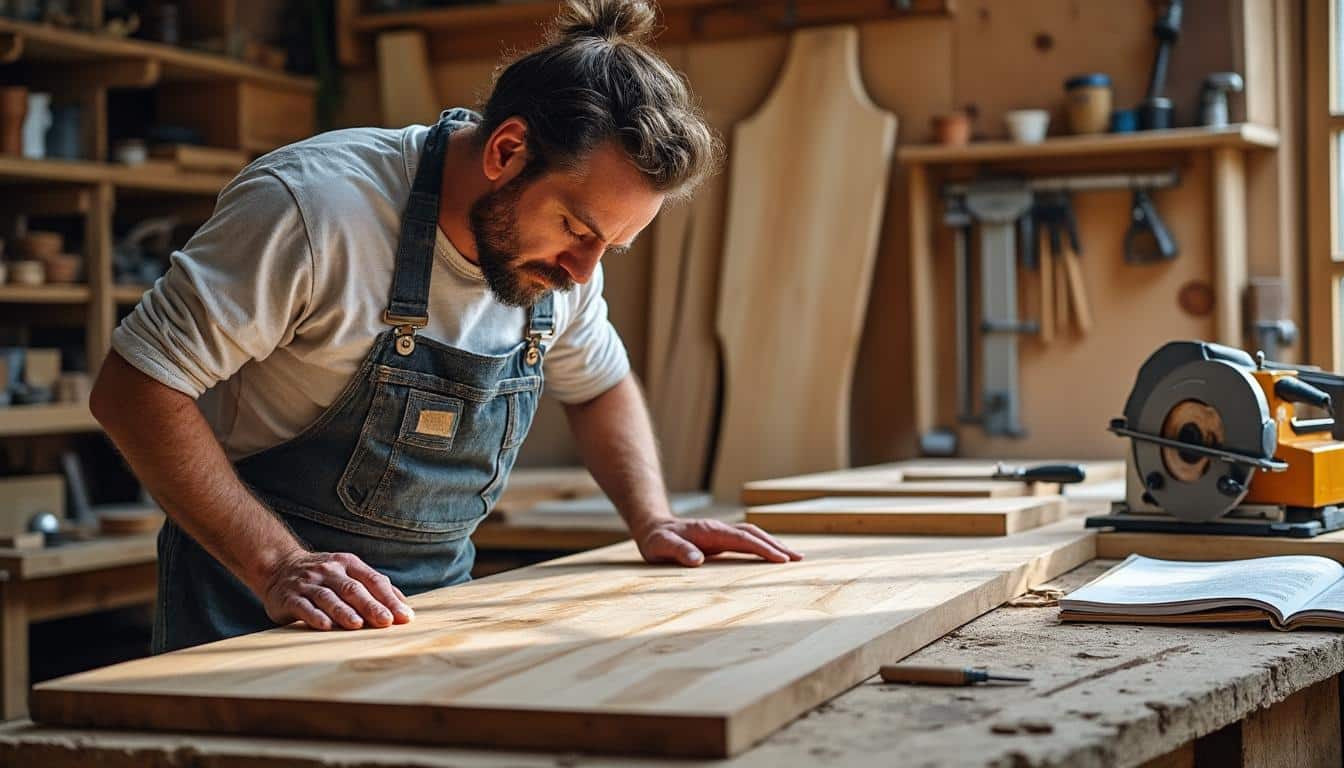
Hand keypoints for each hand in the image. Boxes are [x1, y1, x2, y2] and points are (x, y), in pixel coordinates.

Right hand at [261, 550, 414, 630]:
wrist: (278, 566)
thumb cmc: (324, 575)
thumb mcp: (349, 572)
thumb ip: (374, 586)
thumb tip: (404, 605)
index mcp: (347, 563)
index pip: (373, 580)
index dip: (389, 598)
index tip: (404, 616)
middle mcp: (328, 571)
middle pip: (353, 589)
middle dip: (371, 606)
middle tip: (386, 621)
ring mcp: (308, 583)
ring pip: (328, 597)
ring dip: (344, 611)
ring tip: (358, 624)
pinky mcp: (289, 597)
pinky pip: (303, 606)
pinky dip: (315, 616)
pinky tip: (326, 626)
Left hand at [634, 518, 803, 566]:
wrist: (653, 527)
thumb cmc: (656, 540)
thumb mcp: (660, 546)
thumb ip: (678, 551)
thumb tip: (697, 560)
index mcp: (710, 532)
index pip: (743, 539)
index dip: (763, 549)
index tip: (781, 559)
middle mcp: (720, 529)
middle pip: (755, 535)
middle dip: (777, 546)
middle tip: (799, 559)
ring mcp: (722, 533)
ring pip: (754, 536)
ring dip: (774, 545)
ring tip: (795, 557)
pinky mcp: (722, 538)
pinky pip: (748, 541)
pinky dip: (763, 546)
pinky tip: (773, 554)